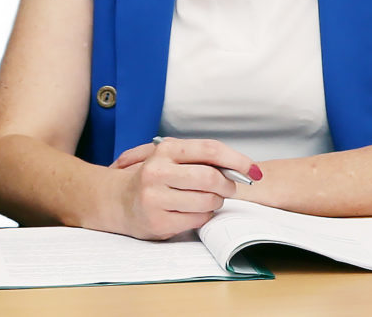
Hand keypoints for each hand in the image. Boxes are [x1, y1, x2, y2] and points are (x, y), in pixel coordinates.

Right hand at [109, 137, 260, 239]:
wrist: (118, 200)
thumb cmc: (154, 176)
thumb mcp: (172, 157)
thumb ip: (202, 158)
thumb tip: (240, 167)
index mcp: (166, 150)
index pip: (209, 150)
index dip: (236, 159)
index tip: (252, 169)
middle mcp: (157, 172)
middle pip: (210, 178)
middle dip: (227, 185)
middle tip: (230, 188)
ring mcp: (155, 198)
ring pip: (206, 201)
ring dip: (216, 202)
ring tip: (209, 199)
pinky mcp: (157, 222)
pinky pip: (197, 220)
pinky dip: (204, 216)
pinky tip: (195, 211)